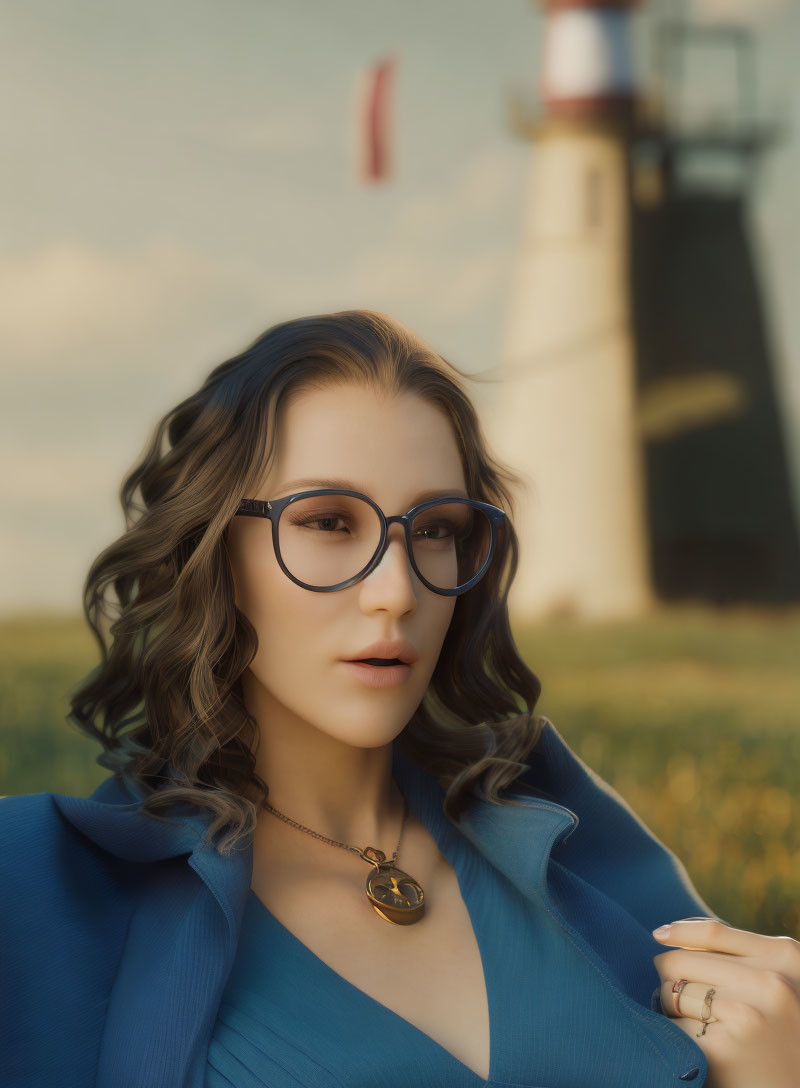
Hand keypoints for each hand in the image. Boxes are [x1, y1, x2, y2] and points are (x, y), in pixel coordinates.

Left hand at [651, 917, 799, 1087]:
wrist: (797, 1086)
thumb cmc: (781, 1029)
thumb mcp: (776, 981)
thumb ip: (740, 955)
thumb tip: (668, 932)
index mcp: (784, 957)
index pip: (712, 932)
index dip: (679, 932)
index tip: (659, 934)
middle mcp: (769, 983)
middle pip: (681, 960)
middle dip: (671, 978)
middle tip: (688, 1001)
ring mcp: (746, 1014)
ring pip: (672, 992)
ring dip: (671, 1007)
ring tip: (698, 1024)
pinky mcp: (722, 1048)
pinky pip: (673, 1027)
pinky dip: (675, 1035)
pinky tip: (698, 1045)